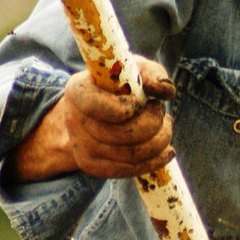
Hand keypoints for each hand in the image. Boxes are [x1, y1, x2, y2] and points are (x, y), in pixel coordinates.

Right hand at [11, 56, 176, 181]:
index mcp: (78, 90)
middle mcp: (74, 120)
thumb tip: (164, 91)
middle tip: (160, 112)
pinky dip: (154, 161)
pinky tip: (165, 150)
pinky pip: (129, 170)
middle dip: (153, 123)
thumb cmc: (118, 85)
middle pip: (121, 134)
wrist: (94, 111)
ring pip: (130, 155)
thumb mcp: (133, 69)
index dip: (125, 107)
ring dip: (159, 141)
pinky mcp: (92, 166)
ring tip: (165, 127)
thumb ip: (151, 73)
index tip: (141, 102)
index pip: (96, 105)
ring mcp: (81, 147)